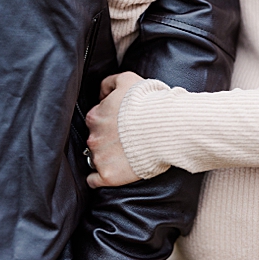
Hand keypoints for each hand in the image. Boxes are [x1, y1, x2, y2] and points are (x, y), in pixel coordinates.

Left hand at [85, 71, 143, 188]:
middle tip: (126, 141)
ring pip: (95, 158)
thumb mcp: (127, 79)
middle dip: (107, 141)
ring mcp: (99, 157)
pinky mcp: (108, 175)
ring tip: (123, 157)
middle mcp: (92, 137)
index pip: (95, 121)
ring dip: (105, 158)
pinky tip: (107, 175)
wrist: (165, 127)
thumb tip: (100, 93)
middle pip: (95, 140)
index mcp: (94, 116)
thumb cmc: (148, 102)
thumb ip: (108, 82)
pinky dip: (98, 179)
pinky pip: (94, 180)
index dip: (109, 124)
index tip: (122, 127)